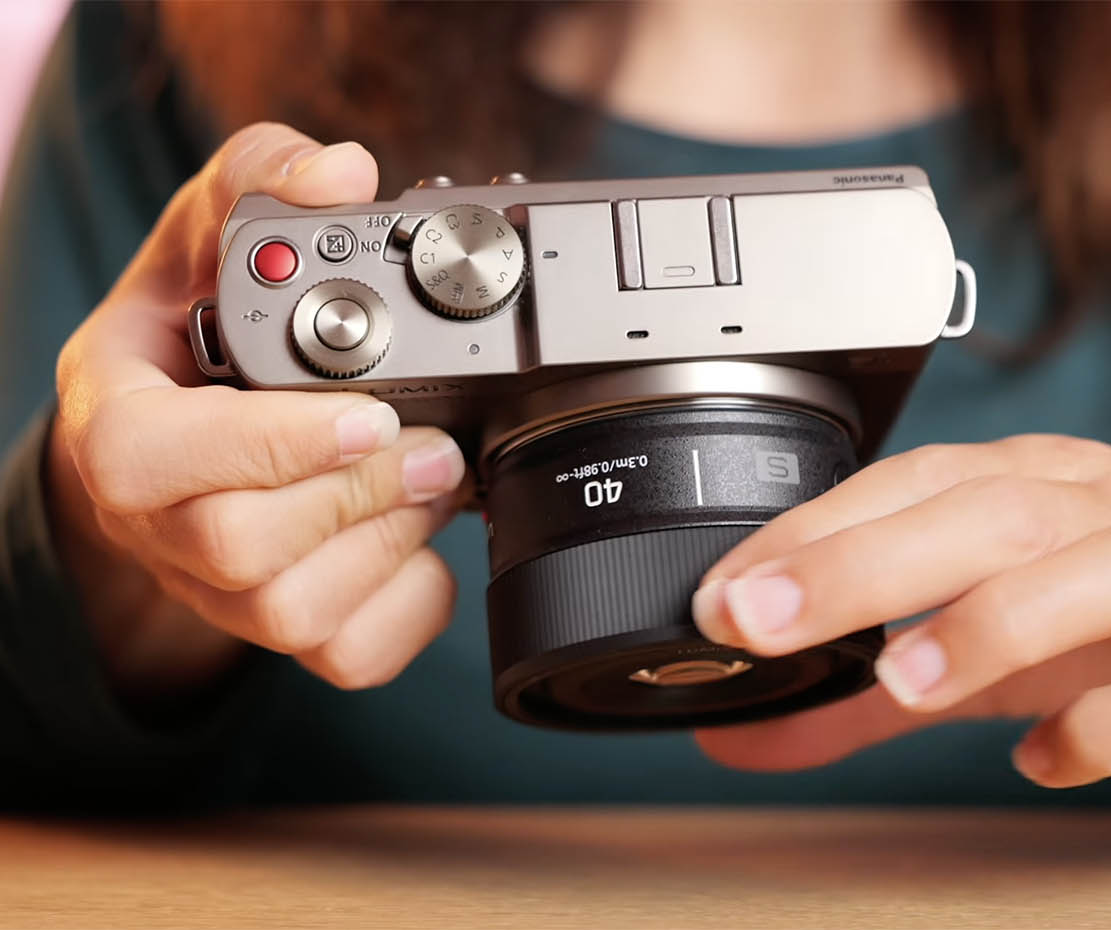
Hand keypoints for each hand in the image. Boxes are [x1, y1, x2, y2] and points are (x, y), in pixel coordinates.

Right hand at [48, 123, 467, 696]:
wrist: (188, 427)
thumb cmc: (191, 333)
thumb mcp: (206, 233)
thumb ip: (263, 182)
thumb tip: (344, 171)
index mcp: (119, 425)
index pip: (147, 461)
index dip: (265, 446)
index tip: (369, 413)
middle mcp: (159, 523)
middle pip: (239, 548)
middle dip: (359, 493)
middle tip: (436, 444)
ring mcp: (220, 592)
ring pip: (298, 613)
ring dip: (391, 542)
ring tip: (437, 477)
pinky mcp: (284, 632)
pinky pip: (353, 655)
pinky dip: (414, 604)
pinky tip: (425, 537)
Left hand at [691, 435, 1110, 787]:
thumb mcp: (995, 638)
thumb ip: (864, 692)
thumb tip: (741, 732)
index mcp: (1042, 488)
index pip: (915, 481)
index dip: (815, 529)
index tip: (721, 594)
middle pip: (991, 512)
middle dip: (865, 560)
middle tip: (760, 618)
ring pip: (1101, 572)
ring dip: (994, 621)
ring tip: (904, 681)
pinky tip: (1048, 758)